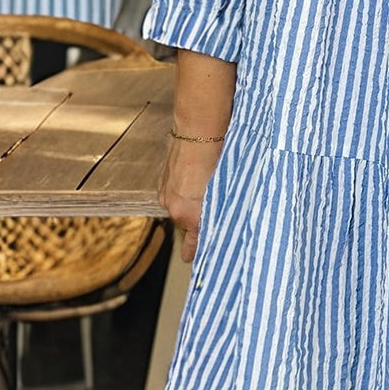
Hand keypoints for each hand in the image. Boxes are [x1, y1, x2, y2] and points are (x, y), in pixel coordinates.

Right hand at [158, 137, 222, 262]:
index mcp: (191, 215)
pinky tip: (194, 183)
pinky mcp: (162, 182)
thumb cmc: (218, 157)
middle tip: (209, 218)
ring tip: (203, 193)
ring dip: (190, 207)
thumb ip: (220, 209)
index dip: (196, 251)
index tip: (193, 259)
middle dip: (198, 224)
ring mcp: (166, 195)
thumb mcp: (225, 188)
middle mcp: (175, 209)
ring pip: (180, 210)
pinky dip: (182, 194)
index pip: (195, 243)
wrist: (199, 129)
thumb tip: (223, 220)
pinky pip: (173, 196)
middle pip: (187, 226)